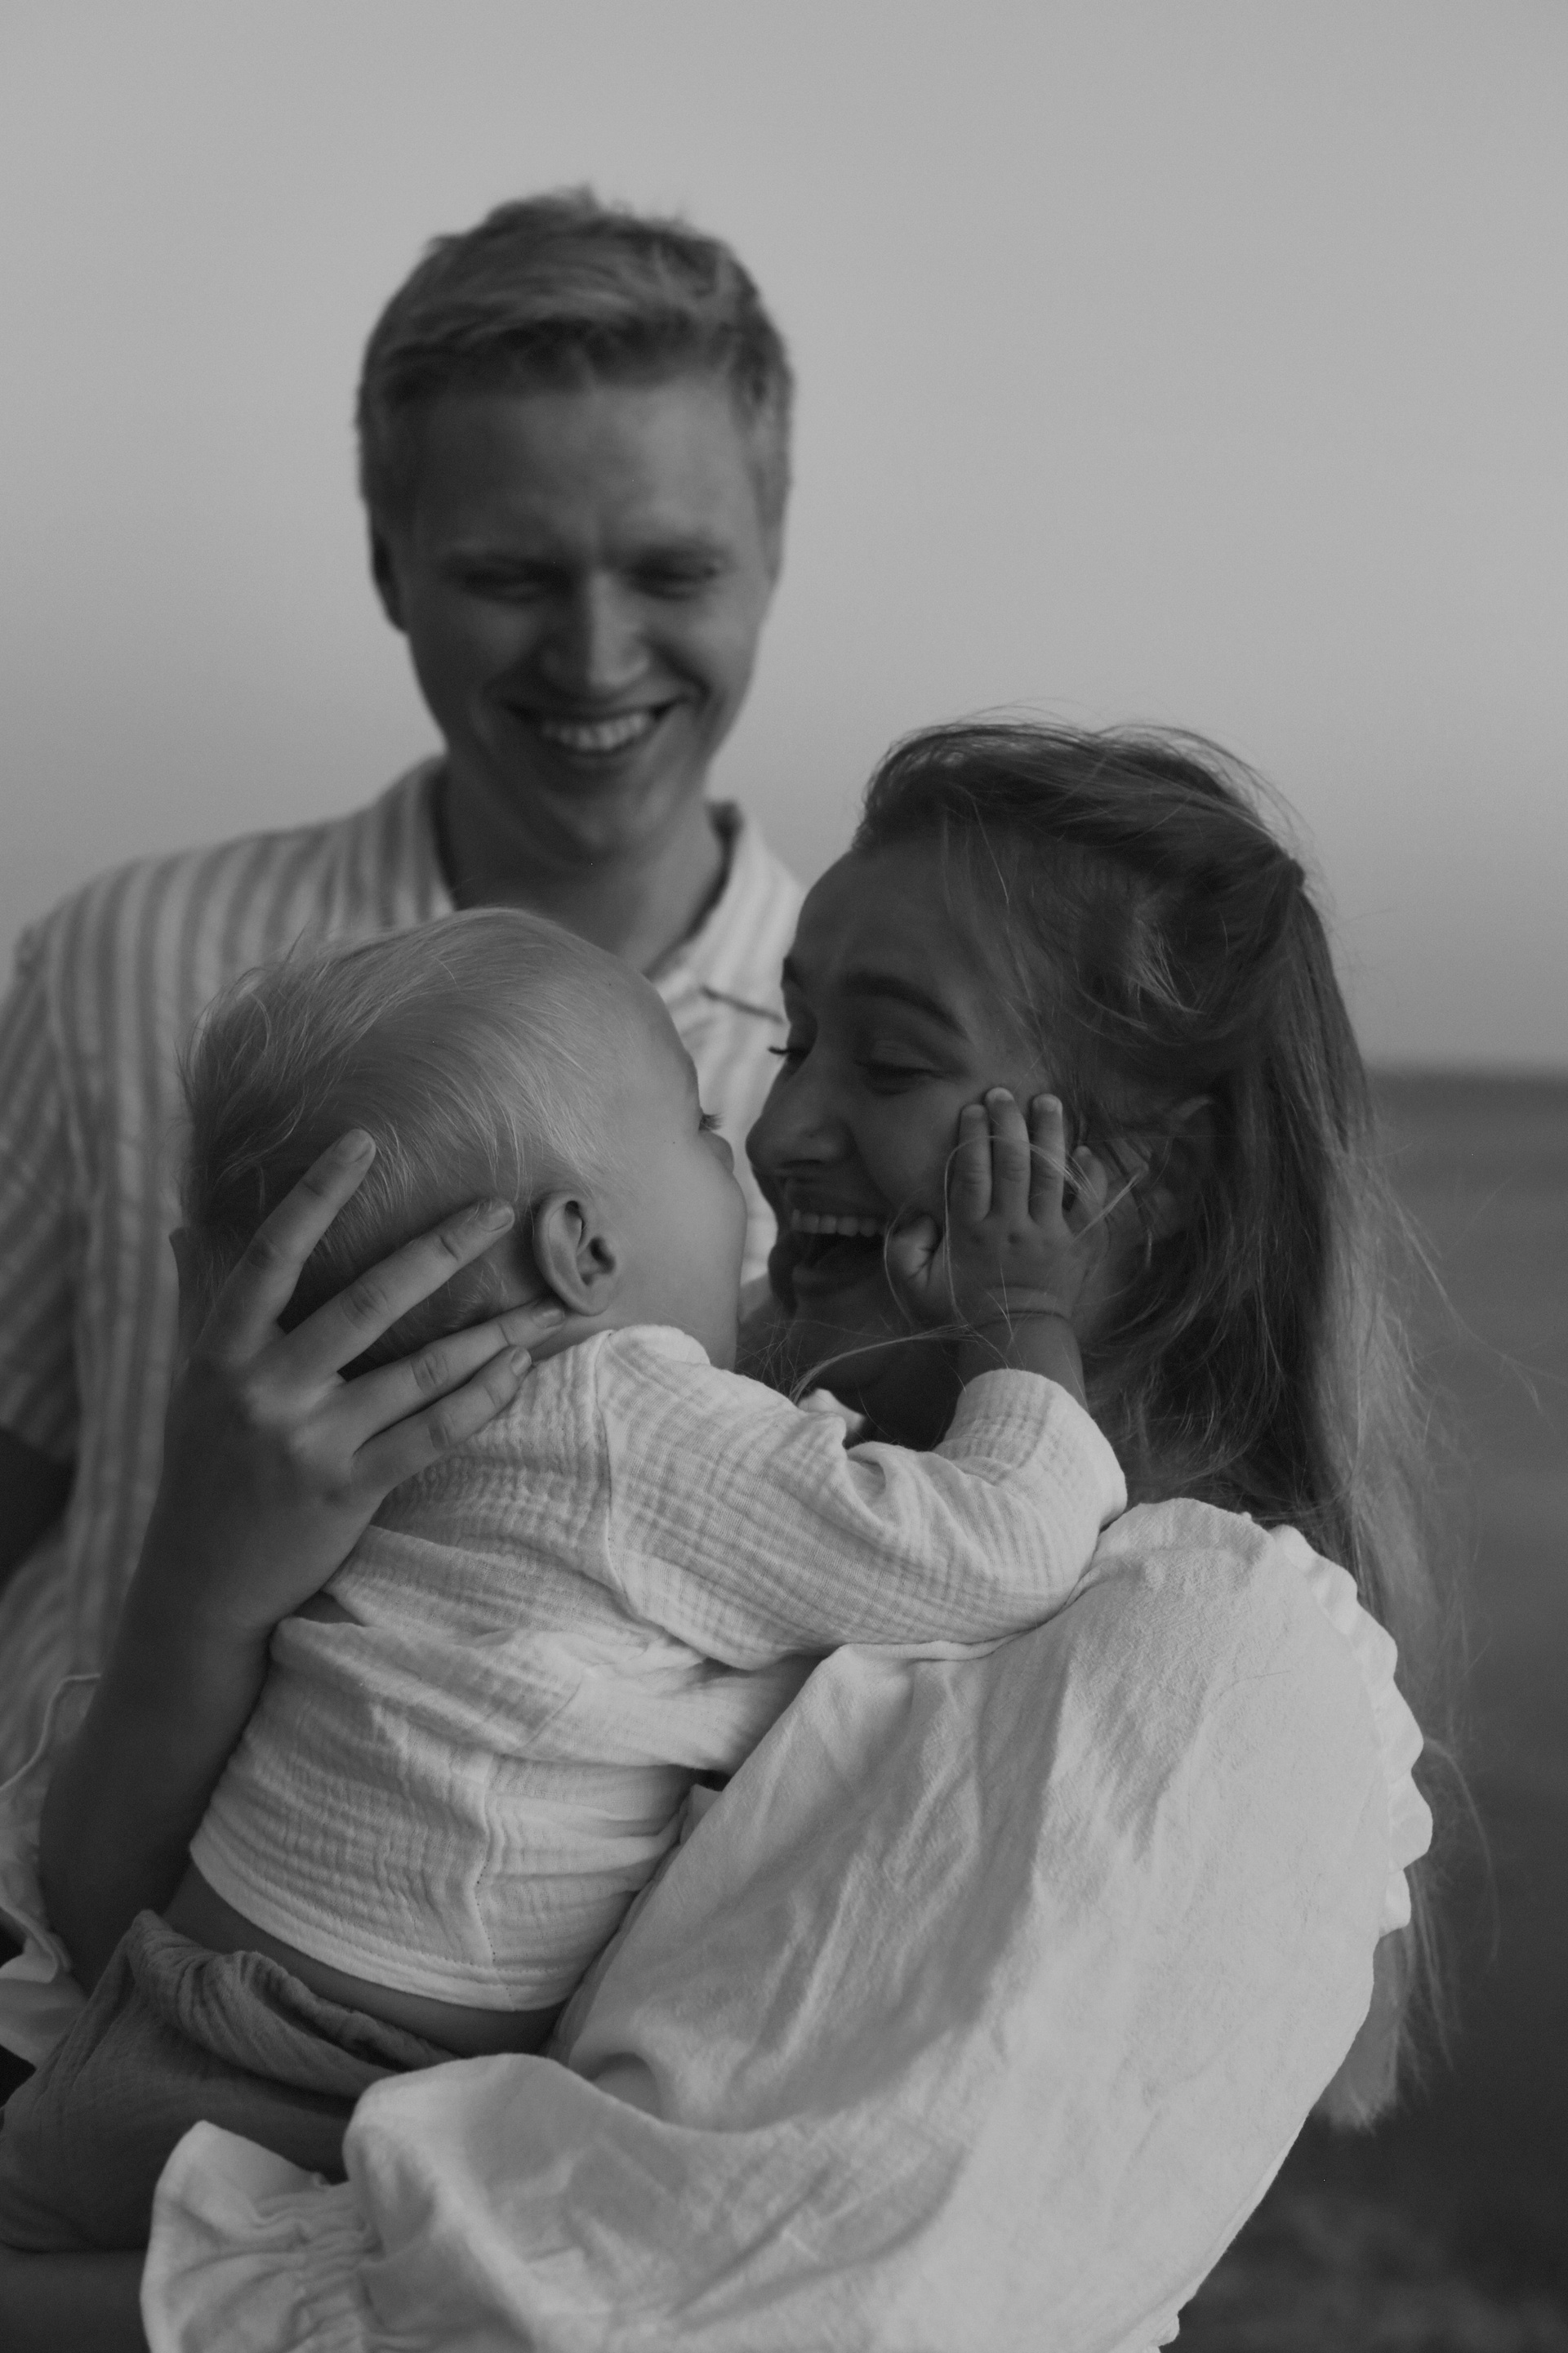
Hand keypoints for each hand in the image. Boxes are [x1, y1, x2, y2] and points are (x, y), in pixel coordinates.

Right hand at [140, 1129, 564, 1643]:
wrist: (202, 1584)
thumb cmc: (203, 1469)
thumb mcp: (190, 1383)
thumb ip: (198, 1300)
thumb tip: (184, 1225)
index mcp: (223, 1352)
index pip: (272, 1255)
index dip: (316, 1194)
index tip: (363, 1140)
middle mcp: (265, 1390)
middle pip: (367, 1300)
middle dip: (441, 1249)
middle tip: (500, 1208)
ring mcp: (309, 1443)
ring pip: (420, 1371)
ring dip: (492, 1333)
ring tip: (546, 1305)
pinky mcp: (349, 1491)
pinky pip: (432, 1436)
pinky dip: (482, 1400)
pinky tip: (519, 1370)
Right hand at [888, 1091, 1110, 1342]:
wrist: (1016, 1343)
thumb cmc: (962, 1312)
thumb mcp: (914, 1289)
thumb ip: (902, 1249)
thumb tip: (918, 1214)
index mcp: (971, 1233)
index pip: (972, 1172)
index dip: (973, 1136)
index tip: (973, 1109)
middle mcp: (1011, 1228)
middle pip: (1012, 1162)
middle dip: (1008, 1122)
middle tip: (1005, 1094)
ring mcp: (1049, 1235)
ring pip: (1051, 1174)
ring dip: (1050, 1134)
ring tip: (1048, 1102)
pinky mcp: (1078, 1245)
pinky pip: (1089, 1204)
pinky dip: (1090, 1176)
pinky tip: (1086, 1151)